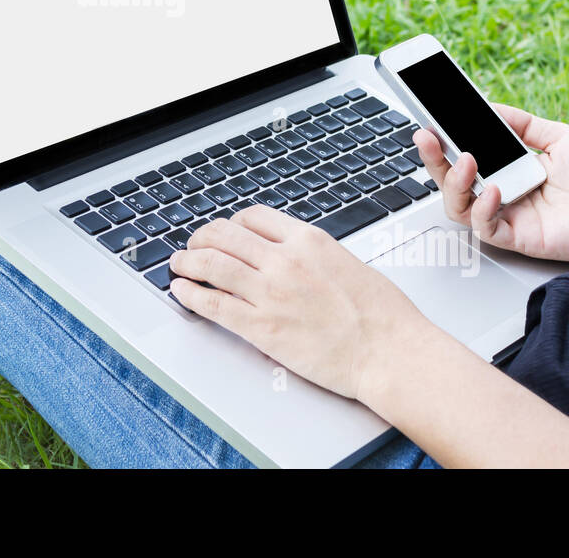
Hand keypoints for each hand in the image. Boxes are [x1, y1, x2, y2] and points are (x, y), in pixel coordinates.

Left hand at [167, 205, 424, 400]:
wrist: (390, 351)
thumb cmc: (381, 314)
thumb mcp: (346, 262)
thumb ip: (313, 255)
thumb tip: (293, 255)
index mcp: (307, 240)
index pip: (252, 217)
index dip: (230, 223)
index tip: (224, 232)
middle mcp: (285, 260)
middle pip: (224, 235)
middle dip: (201, 238)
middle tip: (192, 246)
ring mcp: (271, 293)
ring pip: (211, 265)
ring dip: (187, 262)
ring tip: (178, 264)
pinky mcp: (263, 328)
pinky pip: (214, 305)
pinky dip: (191, 295)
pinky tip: (181, 291)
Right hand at [413, 104, 568, 262]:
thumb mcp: (558, 137)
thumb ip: (522, 124)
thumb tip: (489, 107)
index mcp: (507, 170)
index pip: (463, 156)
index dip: (443, 141)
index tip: (430, 119)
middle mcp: (501, 193)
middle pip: (450, 181)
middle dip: (433, 159)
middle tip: (426, 135)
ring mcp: (507, 216)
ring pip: (458, 206)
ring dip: (453, 182)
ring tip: (465, 159)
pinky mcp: (518, 238)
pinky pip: (484, 227)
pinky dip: (483, 207)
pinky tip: (495, 188)